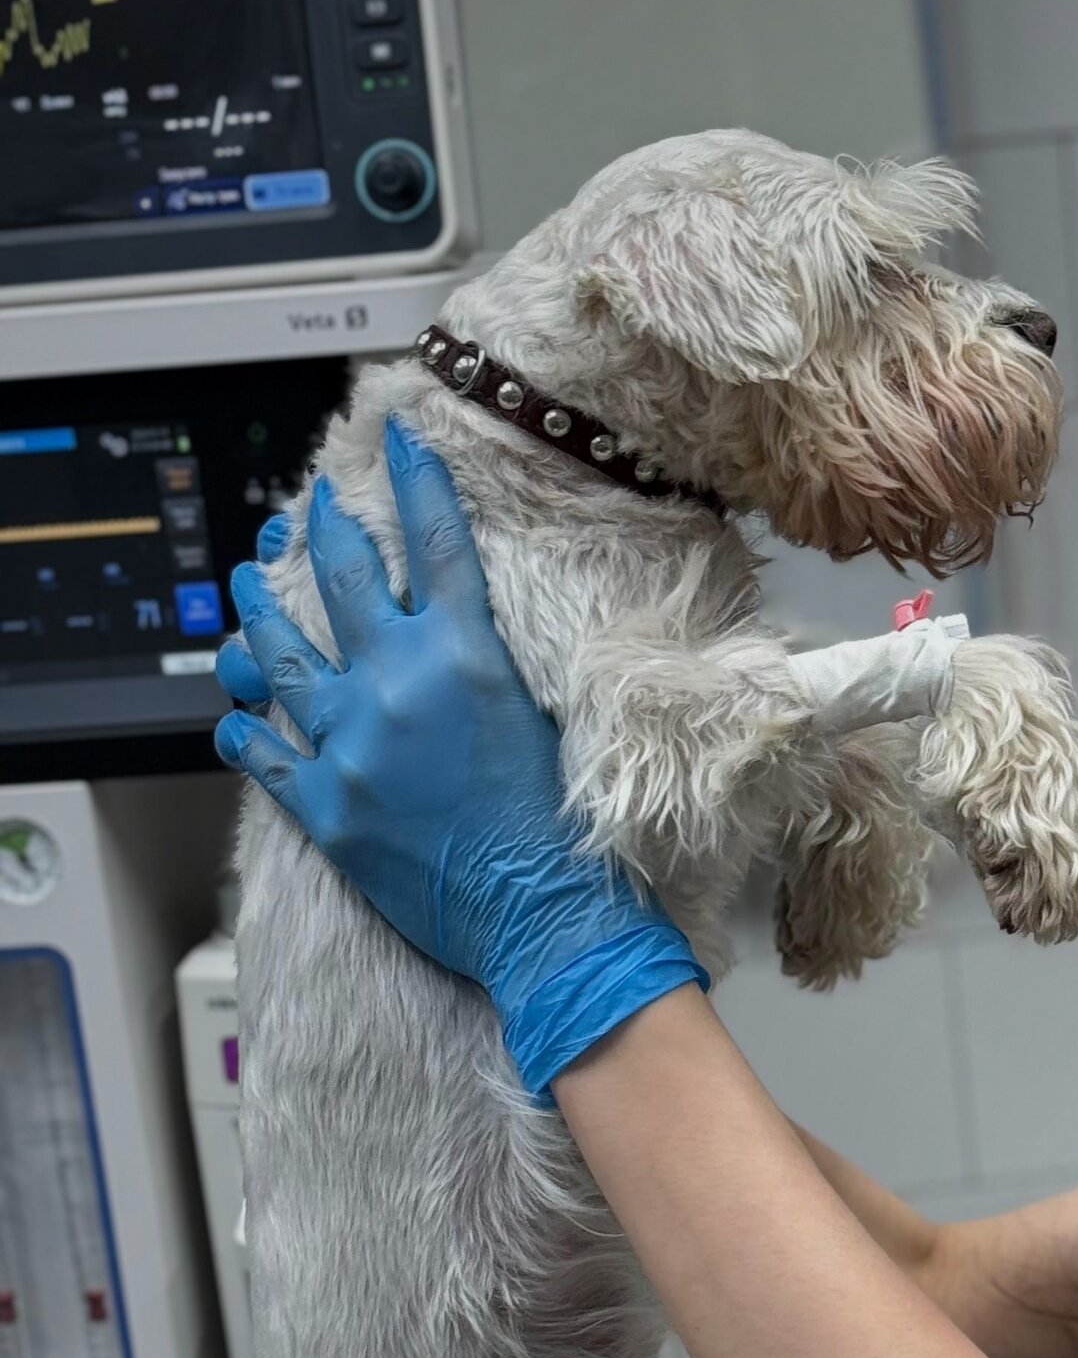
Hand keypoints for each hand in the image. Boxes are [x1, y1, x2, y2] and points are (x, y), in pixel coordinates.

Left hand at [216, 419, 705, 1100]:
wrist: (542, 916)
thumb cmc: (560, 831)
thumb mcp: (539, 720)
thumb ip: (485, 668)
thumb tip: (454, 637)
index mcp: (461, 656)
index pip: (433, 542)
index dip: (415, 481)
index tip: (399, 441)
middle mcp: (394, 684)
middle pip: (342, 577)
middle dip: (325, 527)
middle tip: (312, 504)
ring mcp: (347, 743)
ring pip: (278, 651)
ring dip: (258, 609)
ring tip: (247, 583)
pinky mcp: (322, 805)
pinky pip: (258, 750)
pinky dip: (242, 726)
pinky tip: (237, 712)